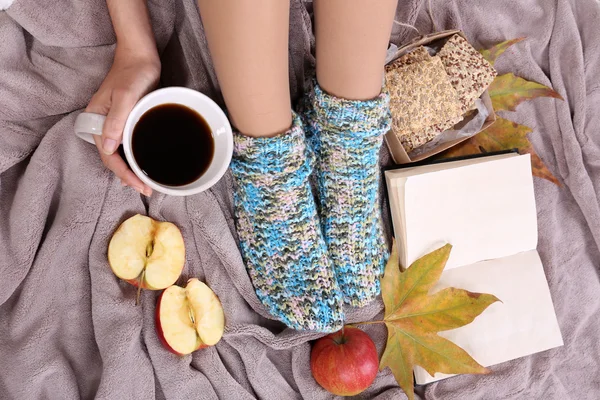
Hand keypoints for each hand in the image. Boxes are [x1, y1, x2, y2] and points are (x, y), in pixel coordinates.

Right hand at [86, 47, 159, 195]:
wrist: (140, 56)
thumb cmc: (133, 72)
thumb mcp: (126, 95)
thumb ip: (117, 120)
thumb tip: (109, 148)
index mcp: (96, 120)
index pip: (108, 155)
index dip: (123, 173)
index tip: (140, 185)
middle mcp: (103, 125)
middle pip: (113, 158)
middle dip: (128, 176)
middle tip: (147, 188)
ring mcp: (114, 124)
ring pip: (120, 153)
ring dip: (132, 169)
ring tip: (147, 182)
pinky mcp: (126, 121)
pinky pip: (128, 144)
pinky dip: (136, 156)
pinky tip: (146, 164)